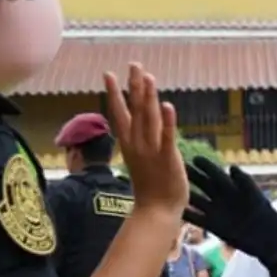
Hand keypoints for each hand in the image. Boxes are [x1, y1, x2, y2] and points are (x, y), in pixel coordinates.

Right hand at [104, 64, 187, 213]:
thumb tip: (144, 128)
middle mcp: (138, 144)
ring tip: (148, 76)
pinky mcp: (168, 158)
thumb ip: (142, 141)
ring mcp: (152, 150)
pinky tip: (167, 104)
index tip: (108, 73)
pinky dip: (167, 121)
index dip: (114, 92)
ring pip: (148, 118)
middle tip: (134, 64)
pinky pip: (167, 136)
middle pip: (133, 110)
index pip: (119, 113)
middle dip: (133, 86)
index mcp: (130, 144)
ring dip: (147, 97)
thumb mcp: (141, 160)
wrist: (156, 211)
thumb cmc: (151, 188)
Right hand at [184, 157, 276, 262]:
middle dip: (190, 176)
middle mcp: (220, 197)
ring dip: (184, 194)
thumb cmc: (263, 212)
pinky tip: (175, 210)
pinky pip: (196, 218)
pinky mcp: (212, 225)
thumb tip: (231, 167)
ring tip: (169, 187)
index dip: (205, 166)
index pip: (215, 173)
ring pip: (196, 199)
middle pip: (202, 184)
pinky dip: (186, 214)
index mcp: (231, 187)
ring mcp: (215, 211)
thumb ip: (243, 181)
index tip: (194, 158)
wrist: (267, 236)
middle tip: (174, 168)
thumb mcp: (254, 194)